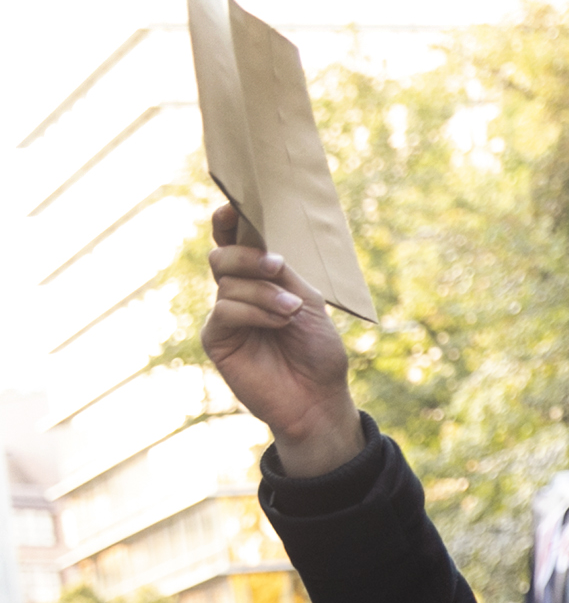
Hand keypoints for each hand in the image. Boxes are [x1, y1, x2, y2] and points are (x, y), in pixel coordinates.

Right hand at [200, 206, 360, 477]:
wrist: (318, 397)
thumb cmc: (318, 350)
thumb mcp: (309, 302)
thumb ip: (283, 275)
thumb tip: (263, 252)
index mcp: (260, 278)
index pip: (234, 241)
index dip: (229, 220)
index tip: (236, 205)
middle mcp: (237, 292)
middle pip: (223, 255)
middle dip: (248, 255)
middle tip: (276, 267)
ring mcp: (225, 315)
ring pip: (228, 282)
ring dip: (264, 293)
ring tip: (291, 312)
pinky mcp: (217, 339)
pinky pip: (225, 310)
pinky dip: (254, 312)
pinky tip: (278, 323)